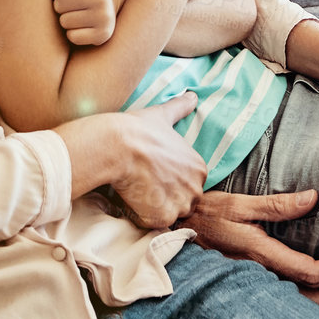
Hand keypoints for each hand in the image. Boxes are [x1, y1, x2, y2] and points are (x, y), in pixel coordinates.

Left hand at [49, 0, 116, 45]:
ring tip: (79, 14)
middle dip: (62, 6)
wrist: (106, 8)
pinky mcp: (104, 33)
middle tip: (74, 4)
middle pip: (58, 5)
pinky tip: (84, 27)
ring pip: (64, 21)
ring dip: (67, 20)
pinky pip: (73, 36)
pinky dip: (75, 34)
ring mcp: (104, 14)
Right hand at [104, 91, 207, 227]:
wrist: (118, 146)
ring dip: (153, 206)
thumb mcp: (163, 115)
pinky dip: (141, 215)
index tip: (153, 171)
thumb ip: (180, 107)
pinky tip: (132, 197)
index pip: (188, 183)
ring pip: (167, 213)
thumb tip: (192, 95)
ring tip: (138, 189)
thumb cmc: (139, 130)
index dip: (168, 180)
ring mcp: (180, 205)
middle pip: (181, 201)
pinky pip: (152, 222)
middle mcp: (195, 188)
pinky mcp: (162, 217)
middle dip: (164, 196)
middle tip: (144, 181)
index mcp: (199, 168)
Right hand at [179, 189, 318, 306]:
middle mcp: (260, 277)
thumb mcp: (237, 203)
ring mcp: (254, 286)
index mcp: (260, 255)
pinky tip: (315, 283)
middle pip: (312, 298)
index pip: (311, 271)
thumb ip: (276, 204)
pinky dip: (308, 295)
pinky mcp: (249, 286)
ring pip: (300, 304)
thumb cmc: (202, 216)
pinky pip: (286, 300)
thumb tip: (313, 199)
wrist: (170, 235)